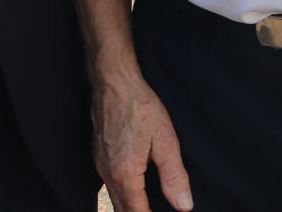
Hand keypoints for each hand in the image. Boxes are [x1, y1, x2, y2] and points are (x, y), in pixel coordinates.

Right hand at [92, 72, 192, 211]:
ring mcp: (99, 163)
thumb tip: (183, 206)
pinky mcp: (98, 154)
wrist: (113, 82)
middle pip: (122, 209)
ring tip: (145, 208)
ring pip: (114, 197)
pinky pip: (108, 183)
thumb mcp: (165, 141)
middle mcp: (107, 172)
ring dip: (129, 208)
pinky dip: (121, 194)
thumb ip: (174, 176)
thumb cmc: (140, 107)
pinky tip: (133, 190)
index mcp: (125, 173)